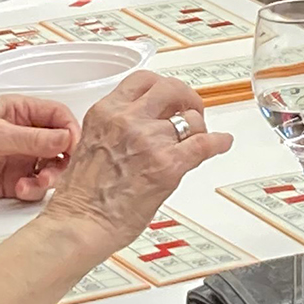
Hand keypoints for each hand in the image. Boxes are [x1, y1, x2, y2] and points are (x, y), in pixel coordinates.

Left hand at [0, 97, 79, 207]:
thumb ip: (32, 139)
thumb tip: (64, 138)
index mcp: (18, 111)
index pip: (57, 115)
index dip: (70, 129)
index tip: (75, 146)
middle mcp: (22, 134)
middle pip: (59, 144)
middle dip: (63, 158)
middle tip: (60, 169)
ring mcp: (19, 158)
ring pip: (51, 167)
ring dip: (49, 177)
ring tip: (38, 182)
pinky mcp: (13, 181)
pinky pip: (36, 186)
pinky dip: (34, 190)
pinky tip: (20, 189)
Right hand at [46, 73, 231, 249]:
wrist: (82, 222)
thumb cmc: (81, 195)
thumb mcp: (92, 142)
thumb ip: (117, 128)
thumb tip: (143, 126)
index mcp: (106, 112)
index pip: (143, 81)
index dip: (162, 86)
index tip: (168, 96)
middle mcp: (129, 120)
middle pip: (170, 89)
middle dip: (185, 97)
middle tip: (190, 108)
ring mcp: (150, 141)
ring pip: (190, 119)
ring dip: (197, 128)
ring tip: (198, 136)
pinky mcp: (168, 165)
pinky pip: (204, 144)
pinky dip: (218, 142)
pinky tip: (222, 142)